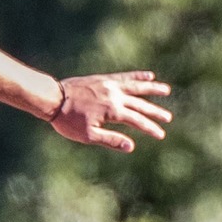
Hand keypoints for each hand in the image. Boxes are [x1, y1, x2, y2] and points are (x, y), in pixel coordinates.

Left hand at [48, 71, 171, 151]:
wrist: (53, 98)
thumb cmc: (67, 121)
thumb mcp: (88, 135)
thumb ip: (111, 140)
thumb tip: (131, 147)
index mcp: (112, 111)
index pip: (137, 121)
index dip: (150, 128)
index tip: (161, 134)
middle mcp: (115, 96)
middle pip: (140, 104)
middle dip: (155, 112)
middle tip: (168, 118)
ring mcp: (110, 85)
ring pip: (136, 86)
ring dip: (152, 89)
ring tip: (166, 90)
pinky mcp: (104, 79)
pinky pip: (125, 77)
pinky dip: (137, 76)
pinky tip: (149, 75)